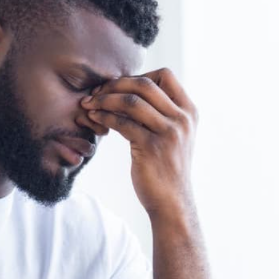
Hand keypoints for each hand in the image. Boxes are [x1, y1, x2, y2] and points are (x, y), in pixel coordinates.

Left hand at [81, 68, 197, 217]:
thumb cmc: (167, 168)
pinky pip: (122, 123)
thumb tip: (131, 90)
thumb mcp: (174, 136)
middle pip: (145, 84)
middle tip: (97, 91)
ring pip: (132, 101)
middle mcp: (182, 119)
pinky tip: (93, 118)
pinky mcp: (151, 147)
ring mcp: (169, 133)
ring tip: (89, 104)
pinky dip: (104, 117)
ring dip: (105, 99)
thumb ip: (162, 113)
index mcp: (189, 112)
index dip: (138, 75)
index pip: (165, 76)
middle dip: (116, 84)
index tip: (119, 86)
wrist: (172, 202)